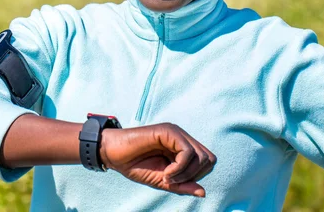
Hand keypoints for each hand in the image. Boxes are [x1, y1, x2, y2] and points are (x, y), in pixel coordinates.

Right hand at [99, 123, 215, 196]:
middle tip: (172, 180)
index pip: (207, 162)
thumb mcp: (163, 181)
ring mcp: (176, 132)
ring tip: (167, 176)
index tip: (176, 182)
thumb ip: (183, 185)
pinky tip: (165, 171)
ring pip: (201, 155)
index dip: (197, 176)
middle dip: (194, 175)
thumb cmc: (136, 165)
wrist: (114, 154)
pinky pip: (187, 152)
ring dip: (186, 173)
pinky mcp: (168, 131)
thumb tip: (204, 192)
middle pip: (209, 159)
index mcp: (183, 147)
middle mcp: (182, 137)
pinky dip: (179, 167)